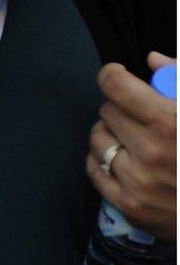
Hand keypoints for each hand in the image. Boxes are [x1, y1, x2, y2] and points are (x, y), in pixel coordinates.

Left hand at [88, 52, 176, 240]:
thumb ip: (179, 81)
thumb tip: (152, 59)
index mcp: (171, 124)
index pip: (116, 87)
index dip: (114, 76)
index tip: (118, 77)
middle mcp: (152, 153)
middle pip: (107, 111)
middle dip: (122, 108)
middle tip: (141, 116)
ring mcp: (139, 182)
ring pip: (98, 138)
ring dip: (111, 134)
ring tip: (136, 139)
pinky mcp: (130, 204)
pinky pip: (93, 168)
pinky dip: (104, 160)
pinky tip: (126, 160)